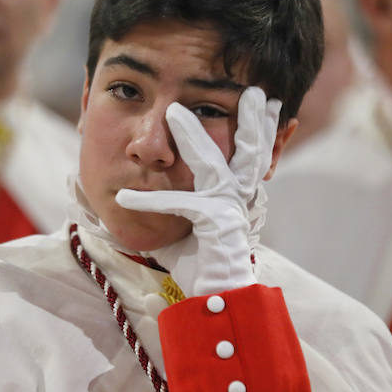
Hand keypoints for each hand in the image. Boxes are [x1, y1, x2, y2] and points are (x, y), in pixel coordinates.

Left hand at [116, 86, 280, 295]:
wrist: (219, 301)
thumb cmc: (203, 266)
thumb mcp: (191, 227)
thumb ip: (179, 205)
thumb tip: (151, 189)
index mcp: (235, 196)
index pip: (250, 154)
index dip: (260, 128)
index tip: (267, 102)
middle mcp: (237, 199)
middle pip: (249, 150)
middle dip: (252, 118)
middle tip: (255, 90)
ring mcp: (227, 210)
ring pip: (214, 165)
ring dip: (193, 137)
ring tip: (175, 113)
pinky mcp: (212, 225)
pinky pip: (178, 207)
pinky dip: (148, 203)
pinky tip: (123, 199)